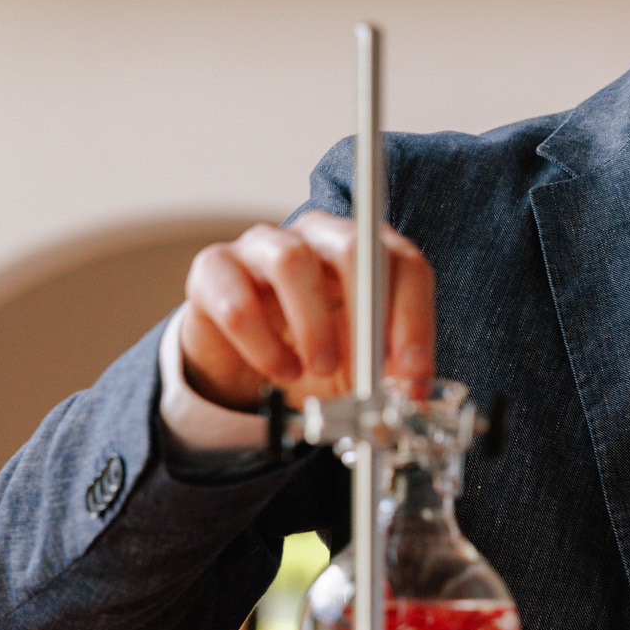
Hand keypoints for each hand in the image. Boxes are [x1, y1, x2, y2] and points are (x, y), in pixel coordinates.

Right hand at [179, 212, 433, 411]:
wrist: (242, 366)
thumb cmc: (311, 354)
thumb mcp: (359, 367)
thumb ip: (387, 373)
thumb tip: (414, 393)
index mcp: (365, 252)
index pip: (402, 263)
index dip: (413, 316)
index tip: (413, 370)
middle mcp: (317, 236)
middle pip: (353, 245)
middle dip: (367, 312)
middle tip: (367, 368)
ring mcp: (263, 246)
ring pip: (292, 261)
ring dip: (313, 325)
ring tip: (319, 369)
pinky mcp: (214, 269)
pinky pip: (237, 300)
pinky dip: (263, 345)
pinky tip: (280, 372)